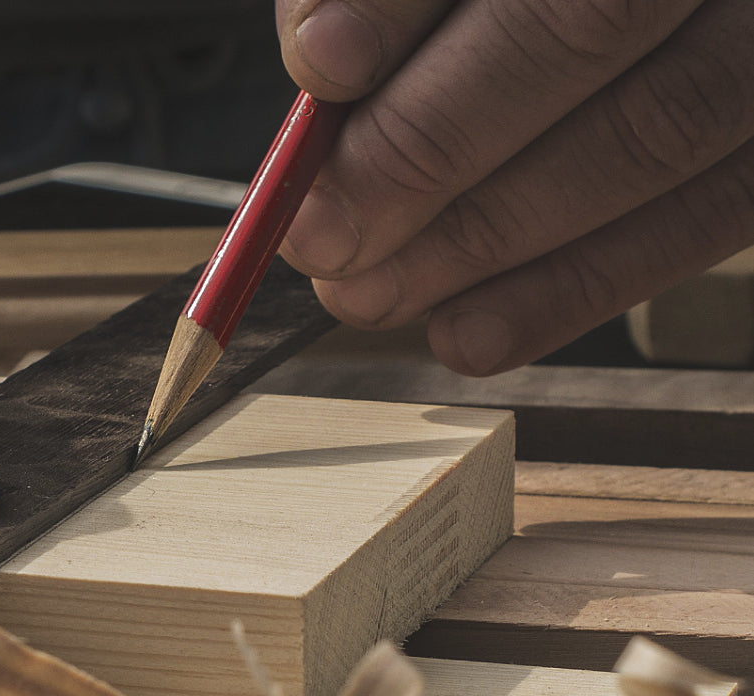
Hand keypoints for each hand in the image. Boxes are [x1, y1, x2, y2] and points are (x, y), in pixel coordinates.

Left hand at [275, 0, 753, 373]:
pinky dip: (570, 289)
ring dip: (484, 239)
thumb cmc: (508, 2)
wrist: (646, 9)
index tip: (322, 69)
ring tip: (366, 292)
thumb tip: (322, 63)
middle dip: (426, 147)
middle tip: (323, 231)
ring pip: (651, 136)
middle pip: (582, 28)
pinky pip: (703, 219)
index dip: (402, 6)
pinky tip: (465, 332)